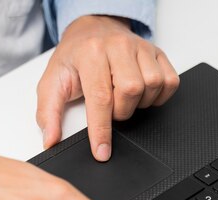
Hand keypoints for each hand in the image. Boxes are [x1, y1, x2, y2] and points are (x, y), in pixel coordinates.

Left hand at [37, 15, 179, 161]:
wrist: (92, 30)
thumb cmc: (74, 58)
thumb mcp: (52, 82)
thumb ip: (48, 113)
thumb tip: (51, 140)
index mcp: (90, 53)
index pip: (100, 98)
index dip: (101, 130)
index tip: (101, 151)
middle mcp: (118, 46)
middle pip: (130, 90)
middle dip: (120, 111)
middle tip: (110, 109)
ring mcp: (141, 47)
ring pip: (153, 85)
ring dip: (139, 103)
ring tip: (123, 99)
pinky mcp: (157, 52)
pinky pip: (169, 81)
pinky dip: (158, 96)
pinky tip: (142, 95)